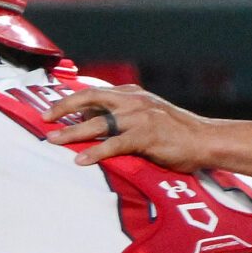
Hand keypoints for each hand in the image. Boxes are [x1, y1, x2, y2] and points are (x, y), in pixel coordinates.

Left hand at [41, 85, 211, 168]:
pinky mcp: (147, 136)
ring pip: (98, 122)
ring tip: (54, 141)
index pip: (94, 92)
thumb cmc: (175, 132)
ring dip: (72, 132)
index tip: (50, 109)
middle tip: (44, 119)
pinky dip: (96, 152)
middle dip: (63, 107)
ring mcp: (140, 117)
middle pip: (90, 98)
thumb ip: (120, 116)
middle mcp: (134, 101)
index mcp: (132, 95)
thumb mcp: (145, 115)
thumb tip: (88, 121)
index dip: (70, 99)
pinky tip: (81, 160)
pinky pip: (115, 144)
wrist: (207, 140)